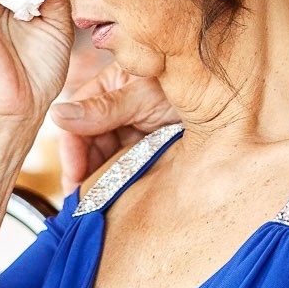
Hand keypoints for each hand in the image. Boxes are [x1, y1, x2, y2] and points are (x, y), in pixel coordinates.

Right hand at [49, 65, 180, 194]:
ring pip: (105, 157)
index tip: (74, 178)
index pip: (76, 119)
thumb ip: (103, 109)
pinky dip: (118, 180)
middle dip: (83, 171)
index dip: (72, 150)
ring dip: (99, 179)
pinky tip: (113, 198)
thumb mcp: (143, 97)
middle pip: (88, 142)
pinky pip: (126, 164)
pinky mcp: (148, 144)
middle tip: (82, 201)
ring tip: (93, 205)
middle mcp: (117, 106)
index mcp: (109, 85)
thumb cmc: (190, 82)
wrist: (230, 100)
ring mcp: (133, 126)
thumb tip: (58, 115)